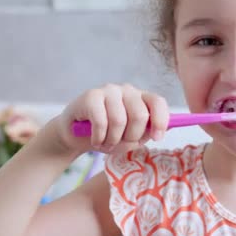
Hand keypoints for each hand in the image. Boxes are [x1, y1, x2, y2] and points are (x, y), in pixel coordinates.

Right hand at [54, 83, 169, 154]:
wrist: (75, 135)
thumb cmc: (107, 136)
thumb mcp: (129, 139)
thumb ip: (143, 134)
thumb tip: (153, 132)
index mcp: (141, 99)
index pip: (158, 102)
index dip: (160, 120)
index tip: (156, 138)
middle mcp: (127, 90)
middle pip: (140, 115)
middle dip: (131, 137)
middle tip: (120, 144)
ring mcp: (109, 91)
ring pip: (119, 120)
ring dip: (113, 140)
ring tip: (106, 144)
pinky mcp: (91, 96)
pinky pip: (101, 122)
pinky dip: (99, 138)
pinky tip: (95, 140)